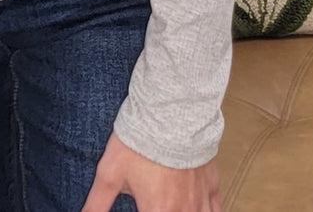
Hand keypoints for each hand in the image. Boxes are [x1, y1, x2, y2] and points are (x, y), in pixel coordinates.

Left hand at [79, 129, 222, 211]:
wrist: (171, 110)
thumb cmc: (139, 141)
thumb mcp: (109, 174)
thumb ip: (96, 205)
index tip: (141, 209)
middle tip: (156, 206)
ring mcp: (200, 200)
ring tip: (170, 207)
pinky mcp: (211, 184)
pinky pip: (216, 211)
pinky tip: (198, 210)